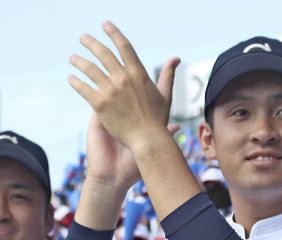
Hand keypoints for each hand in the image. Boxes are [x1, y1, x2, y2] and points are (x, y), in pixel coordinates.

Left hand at [69, 21, 179, 151]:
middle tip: (83, 38)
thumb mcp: (165, 95)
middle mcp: (123, 79)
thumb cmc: (157, 120)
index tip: (105, 25)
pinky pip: (83, 88)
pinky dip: (76, 82)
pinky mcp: (100, 104)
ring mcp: (111, 90)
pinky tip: (71, 79)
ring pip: (90, 69)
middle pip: (103, 53)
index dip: (114, 33)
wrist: (148, 140)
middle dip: (91, 43)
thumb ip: (168, 75)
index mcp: (138, 74)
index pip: (124, 47)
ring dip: (79, 61)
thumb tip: (176, 58)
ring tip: (73, 58)